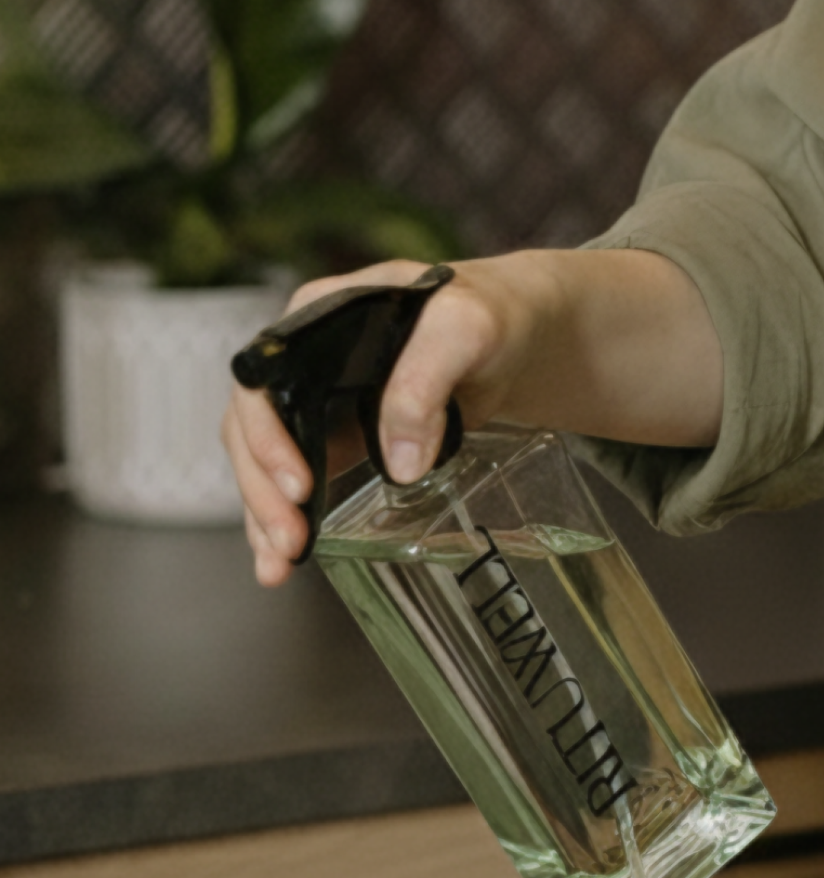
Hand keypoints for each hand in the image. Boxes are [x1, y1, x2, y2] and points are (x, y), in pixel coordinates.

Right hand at [221, 257, 518, 587]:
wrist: (518, 336)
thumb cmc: (488, 314)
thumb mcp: (464, 329)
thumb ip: (425, 381)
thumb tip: (399, 463)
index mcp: (316, 318)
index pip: (263, 380)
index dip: (267, 435)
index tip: (298, 484)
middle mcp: (304, 360)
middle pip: (252, 428)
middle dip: (262, 489)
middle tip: (289, 539)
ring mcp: (320, 401)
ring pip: (267, 460)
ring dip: (266, 514)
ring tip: (280, 563)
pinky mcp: (341, 436)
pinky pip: (301, 478)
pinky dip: (291, 519)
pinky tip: (287, 559)